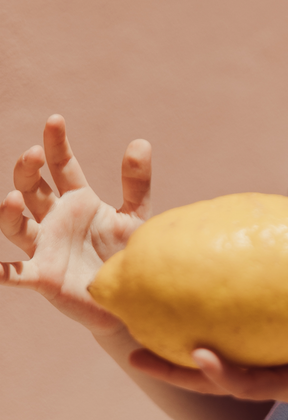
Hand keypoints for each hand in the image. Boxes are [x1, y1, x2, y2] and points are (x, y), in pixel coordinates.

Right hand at [0, 115, 150, 334]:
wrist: (128, 298)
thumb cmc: (126, 255)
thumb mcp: (135, 217)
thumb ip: (137, 184)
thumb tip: (141, 141)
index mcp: (78, 201)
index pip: (62, 166)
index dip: (57, 144)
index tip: (55, 120)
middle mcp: (55, 220)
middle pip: (33, 188)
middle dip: (29, 169)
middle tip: (36, 154)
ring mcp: (46, 247)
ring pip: (17, 225)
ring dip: (10, 211)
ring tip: (14, 198)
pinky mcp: (44, 277)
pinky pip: (16, 273)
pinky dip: (1, 271)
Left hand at [128, 290, 287, 403]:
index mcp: (283, 384)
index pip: (244, 385)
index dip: (219, 373)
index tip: (197, 354)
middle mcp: (260, 379)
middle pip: (208, 381)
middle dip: (170, 372)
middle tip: (133, 356)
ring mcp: (254, 368)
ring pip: (205, 364)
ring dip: (169, 355)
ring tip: (133, 336)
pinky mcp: (253, 354)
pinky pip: (219, 344)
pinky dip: (194, 331)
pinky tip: (172, 309)